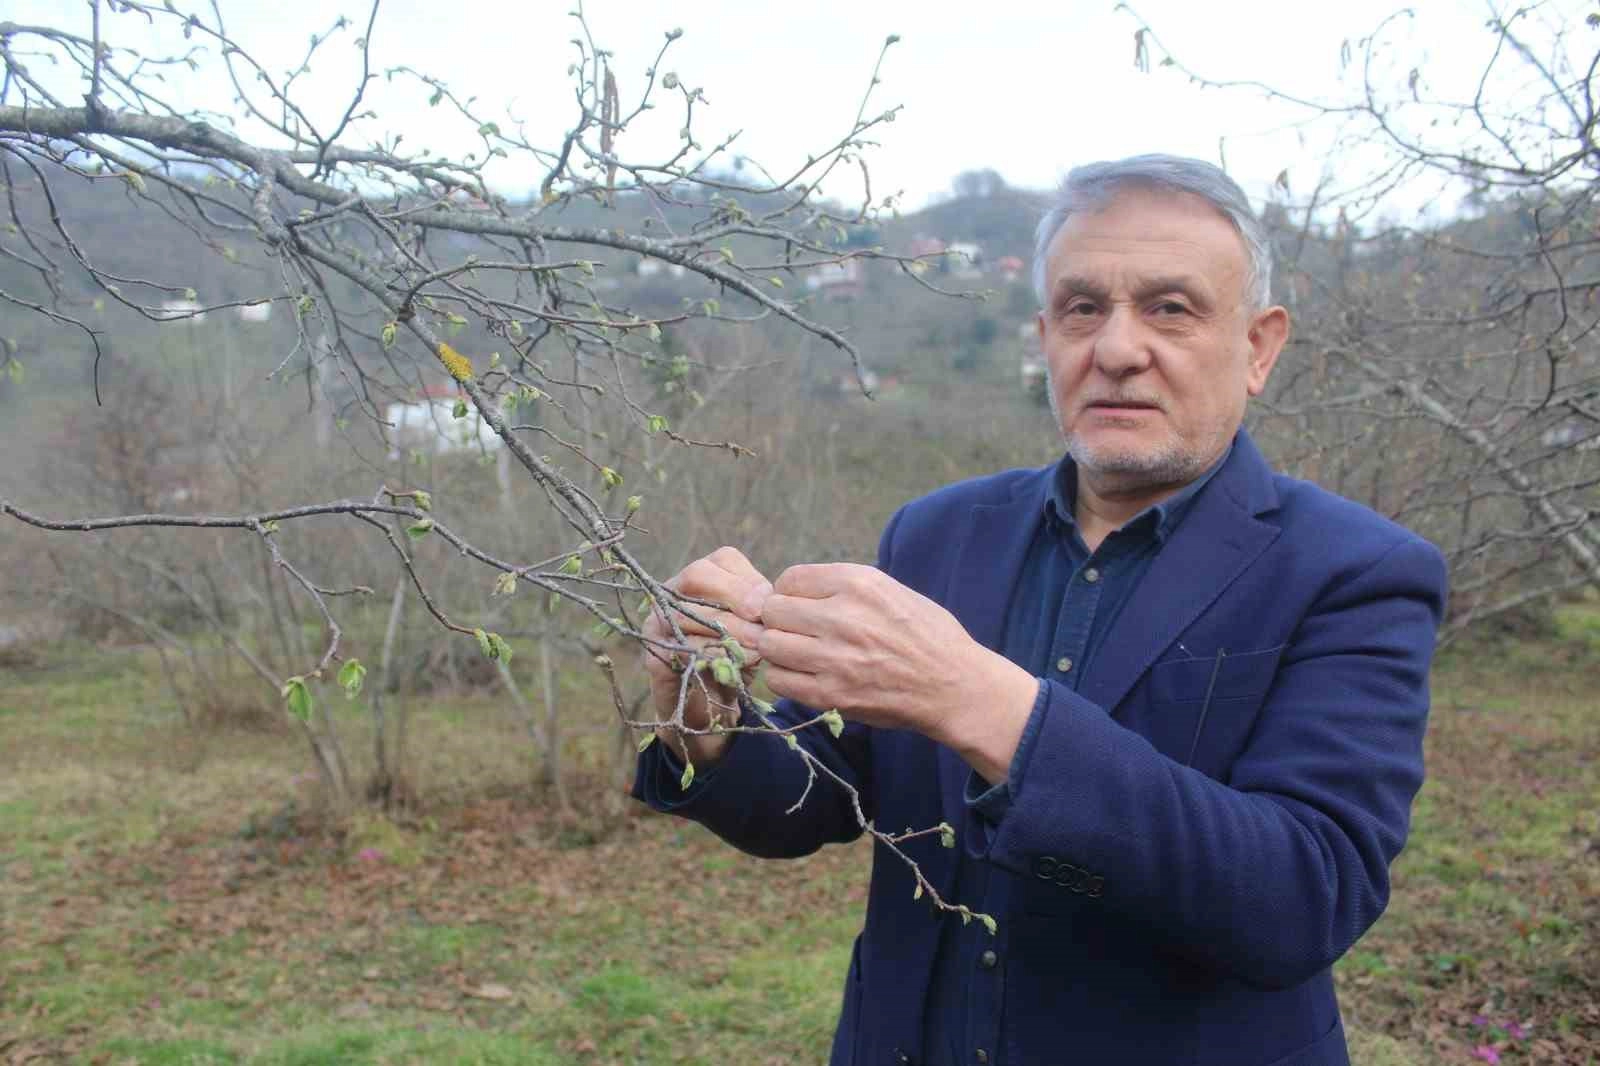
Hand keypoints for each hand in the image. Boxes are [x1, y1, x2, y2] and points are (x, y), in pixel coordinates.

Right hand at [641, 546, 770, 766]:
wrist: (711, 709)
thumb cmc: (737, 658)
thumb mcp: (754, 629)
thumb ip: (760, 609)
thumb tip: (770, 600)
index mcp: (702, 578)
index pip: (722, 559)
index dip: (748, 579)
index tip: (769, 603)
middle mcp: (673, 593)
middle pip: (698, 574)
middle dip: (735, 596)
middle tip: (760, 623)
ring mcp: (658, 623)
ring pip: (687, 611)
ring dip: (728, 629)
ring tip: (757, 648)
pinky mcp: (655, 656)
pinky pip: (681, 648)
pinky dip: (713, 655)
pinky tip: (738, 664)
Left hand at [750, 564, 1034, 756]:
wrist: (954, 686)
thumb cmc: (927, 635)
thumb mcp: (892, 590)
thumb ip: (844, 587)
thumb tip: (795, 590)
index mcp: (860, 583)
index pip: (790, 578)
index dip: (790, 593)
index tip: (801, 606)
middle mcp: (843, 616)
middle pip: (773, 610)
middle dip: (779, 620)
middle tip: (795, 632)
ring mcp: (834, 657)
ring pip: (770, 645)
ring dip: (779, 650)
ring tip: (799, 655)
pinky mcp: (831, 694)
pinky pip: (778, 681)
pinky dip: (784, 678)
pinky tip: (804, 676)